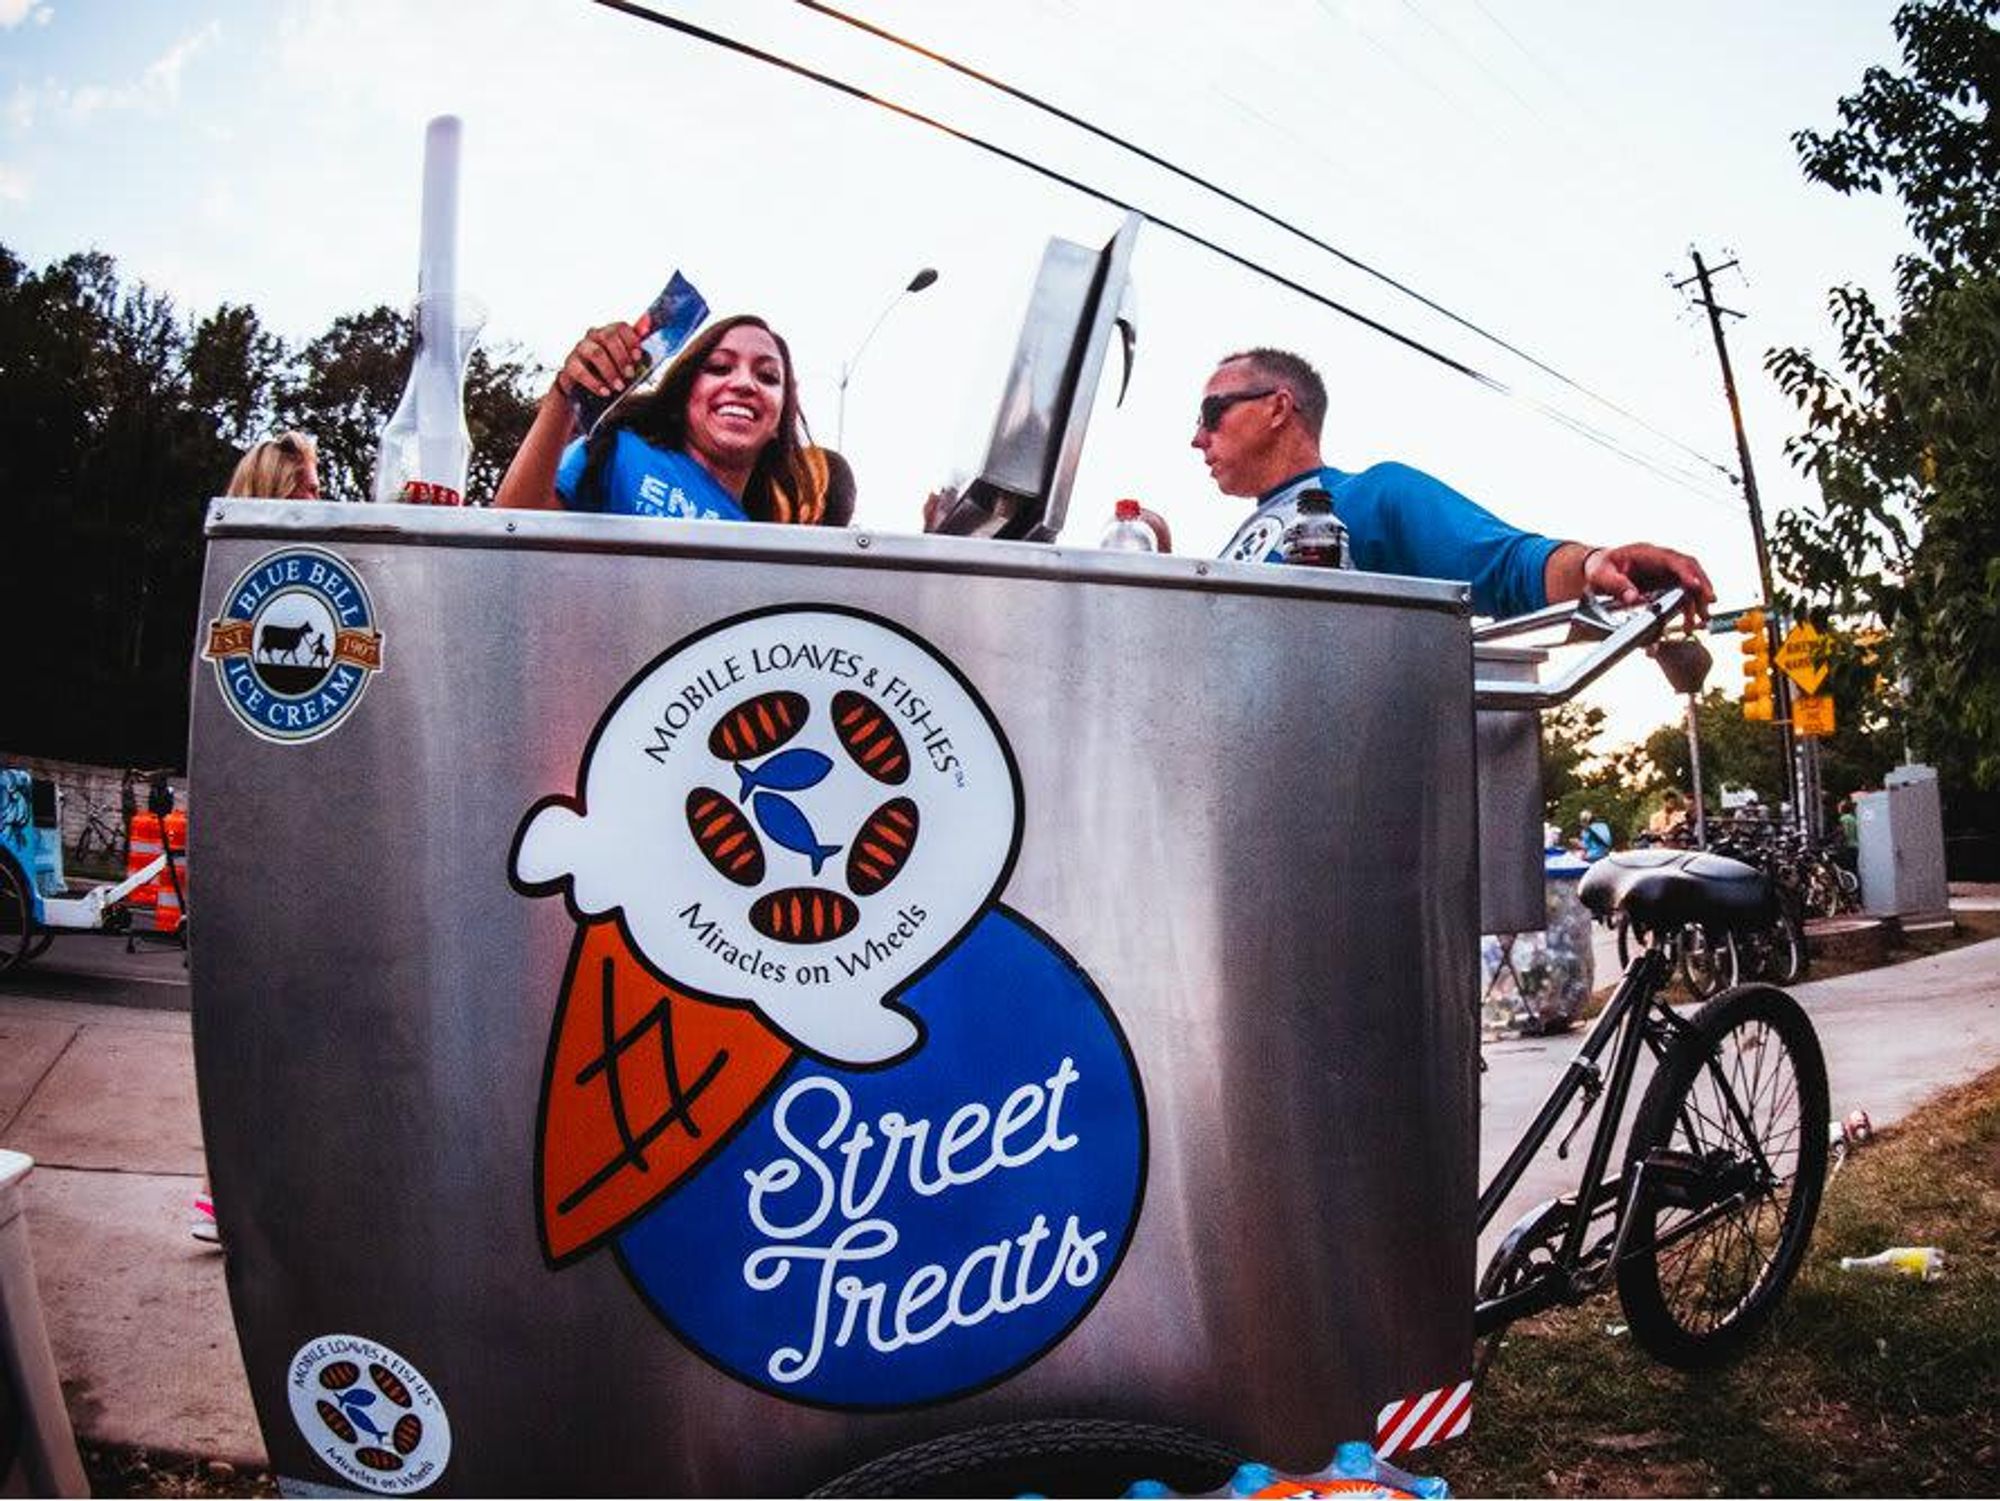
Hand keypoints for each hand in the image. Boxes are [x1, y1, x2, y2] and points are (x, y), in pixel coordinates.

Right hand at [554, 321, 644, 402]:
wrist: (582, 390)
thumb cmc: (607, 371)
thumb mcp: (624, 359)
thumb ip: (634, 342)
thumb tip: (648, 320)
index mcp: (609, 333)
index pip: (620, 326)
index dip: (631, 340)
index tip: (638, 356)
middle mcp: (593, 336)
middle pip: (608, 337)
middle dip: (622, 357)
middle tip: (630, 374)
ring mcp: (580, 349)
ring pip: (596, 353)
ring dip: (610, 371)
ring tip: (619, 386)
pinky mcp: (570, 365)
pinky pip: (581, 371)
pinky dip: (595, 383)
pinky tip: (605, 392)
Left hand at [1584, 542, 1714, 622]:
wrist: (1597, 568)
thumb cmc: (1600, 567)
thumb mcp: (1601, 574)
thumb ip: (1616, 585)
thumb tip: (1633, 598)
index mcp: (1646, 553)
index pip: (1672, 559)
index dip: (1686, 572)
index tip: (1696, 585)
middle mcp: (1660, 560)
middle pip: (1688, 569)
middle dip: (1701, 586)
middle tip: (1707, 605)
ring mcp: (1664, 571)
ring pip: (1688, 583)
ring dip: (1696, 601)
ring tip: (1701, 619)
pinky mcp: (1664, 583)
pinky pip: (1681, 593)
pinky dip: (1687, 606)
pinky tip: (1689, 620)